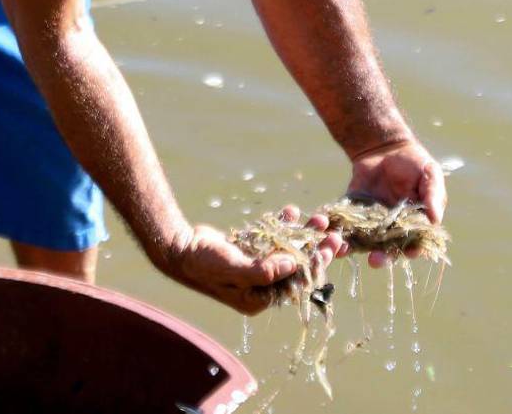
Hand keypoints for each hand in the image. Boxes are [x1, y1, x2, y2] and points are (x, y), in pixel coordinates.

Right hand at [164, 207, 342, 314]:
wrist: (179, 247)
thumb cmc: (203, 263)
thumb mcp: (234, 269)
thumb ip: (264, 270)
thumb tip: (294, 264)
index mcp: (259, 299)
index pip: (296, 283)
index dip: (315, 266)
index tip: (329, 248)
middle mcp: (260, 286)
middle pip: (297, 267)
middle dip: (315, 249)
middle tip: (332, 233)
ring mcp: (255, 266)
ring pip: (287, 250)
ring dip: (303, 234)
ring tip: (317, 217)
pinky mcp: (249, 250)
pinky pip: (272, 238)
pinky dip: (283, 226)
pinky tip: (292, 212)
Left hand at [347, 137, 446, 266]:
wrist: (385, 146)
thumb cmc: (414, 162)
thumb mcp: (429, 174)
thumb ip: (433, 196)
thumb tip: (435, 220)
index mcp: (414, 223)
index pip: (415, 243)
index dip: (411, 250)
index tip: (407, 253)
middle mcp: (392, 227)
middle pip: (387, 248)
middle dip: (382, 256)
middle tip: (375, 260)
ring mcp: (371, 220)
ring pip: (363, 240)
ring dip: (355, 248)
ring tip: (347, 250)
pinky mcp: (353, 210)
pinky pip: (344, 223)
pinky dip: (337, 229)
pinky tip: (332, 232)